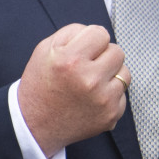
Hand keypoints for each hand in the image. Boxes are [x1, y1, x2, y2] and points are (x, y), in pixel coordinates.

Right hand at [17, 24, 129, 157]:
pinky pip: (123, 95)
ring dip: (111, 75)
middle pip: (117, 52)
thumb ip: (73, 32)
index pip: (102, 34)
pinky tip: (92, 99)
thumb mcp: (45, 50)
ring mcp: (102, 100)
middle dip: (103, 56)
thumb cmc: (40, 85)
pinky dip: (110, 95)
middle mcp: (89, 80)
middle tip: (87, 66)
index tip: (82, 50)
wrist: (34, 126)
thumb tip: (99, 33)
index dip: (91, 40)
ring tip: (91, 83)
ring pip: (125, 73)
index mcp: (70, 60)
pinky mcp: (111, 115)